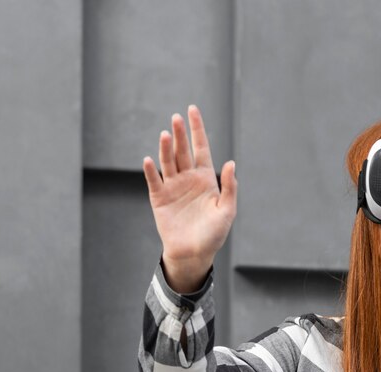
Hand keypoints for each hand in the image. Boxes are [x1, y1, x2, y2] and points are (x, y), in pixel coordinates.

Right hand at [142, 105, 236, 291]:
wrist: (194, 253)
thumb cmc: (213, 234)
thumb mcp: (227, 211)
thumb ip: (229, 187)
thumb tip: (231, 163)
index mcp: (205, 179)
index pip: (200, 148)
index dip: (197, 129)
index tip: (192, 110)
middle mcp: (188, 179)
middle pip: (183, 151)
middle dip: (180, 134)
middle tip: (177, 117)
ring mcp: (172, 187)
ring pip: (168, 162)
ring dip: (166, 148)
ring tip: (166, 134)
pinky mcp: (159, 198)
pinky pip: (154, 181)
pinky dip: (151, 170)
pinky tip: (149, 160)